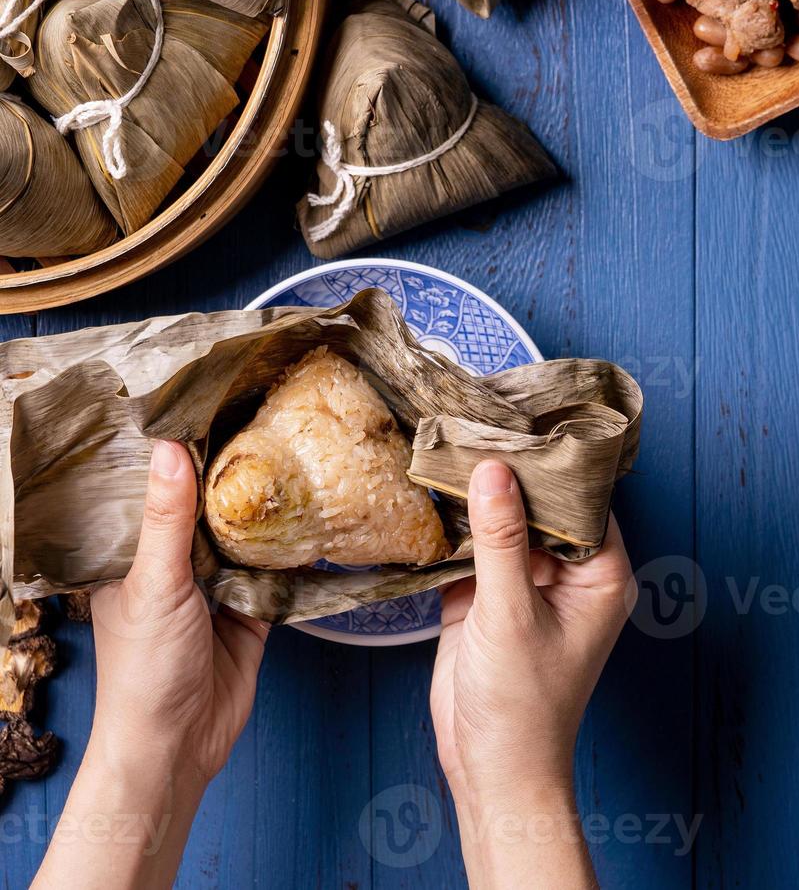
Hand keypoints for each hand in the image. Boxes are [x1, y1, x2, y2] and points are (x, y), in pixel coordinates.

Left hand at [34, 441, 267, 889]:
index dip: (176, 453)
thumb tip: (170, 448)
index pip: (156, 490)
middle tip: (262, 422)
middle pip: (206, 508)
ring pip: (243, 536)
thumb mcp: (153, 584)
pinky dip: (291, 551)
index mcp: (135, 554)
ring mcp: (215, 586)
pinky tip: (312, 518)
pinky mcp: (252, 608)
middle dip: (230, 475)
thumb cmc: (144, 670)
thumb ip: (168, 521)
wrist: (180, 744)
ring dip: (264, 511)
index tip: (206, 406)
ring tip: (292, 456)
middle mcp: (175, 564)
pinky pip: (274, 570)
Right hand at [430, 460, 634, 888]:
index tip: (518, 424)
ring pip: (505, 524)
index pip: (583, 500)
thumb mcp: (510, 616)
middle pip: (542, 507)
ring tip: (447, 448)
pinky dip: (455, 529)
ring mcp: (526, 584)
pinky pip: (475, 549)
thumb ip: (502, 541)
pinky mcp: (489, 596)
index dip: (553, 464)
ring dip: (478, 498)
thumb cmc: (522, 707)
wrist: (489, 769)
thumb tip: (494, 470)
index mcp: (599, 576)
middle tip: (473, 426)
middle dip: (509, 475)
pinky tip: (430, 496)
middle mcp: (567, 574)